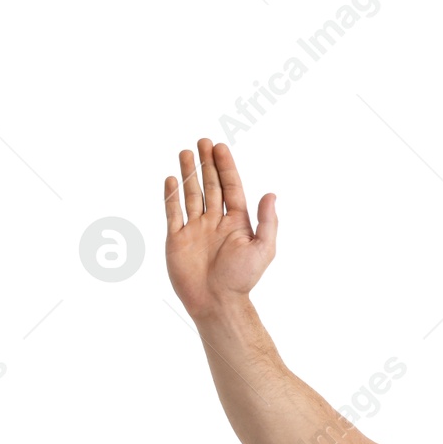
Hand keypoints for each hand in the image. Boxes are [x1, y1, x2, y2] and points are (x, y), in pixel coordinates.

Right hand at [163, 139, 276, 318]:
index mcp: (237, 222)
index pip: (231, 187)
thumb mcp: (263, 249)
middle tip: (202, 142)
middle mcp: (216, 222)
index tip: (220, 147)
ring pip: (191, 194)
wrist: (216, 301)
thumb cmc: (242, 279)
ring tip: (185, 152)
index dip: (226, 167)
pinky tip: (171, 179)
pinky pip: (173, 212)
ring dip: (189, 174)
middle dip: (207, 164)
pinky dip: (171, 195)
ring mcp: (195, 229)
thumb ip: (267, 221)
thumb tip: (271, 194)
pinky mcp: (177, 238)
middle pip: (211, 186)